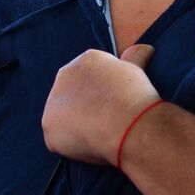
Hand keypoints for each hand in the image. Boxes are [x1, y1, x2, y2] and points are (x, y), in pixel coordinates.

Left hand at [42, 44, 158, 165]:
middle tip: (106, 122)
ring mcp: (52, 103)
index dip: (103, 94)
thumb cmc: (134, 95)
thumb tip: (145, 48)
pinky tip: (90, 146)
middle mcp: (63, 76)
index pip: (90, 77)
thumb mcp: (136, 70)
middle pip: (72, 96)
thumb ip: (134, 57)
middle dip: (86, 108)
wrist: (126, 122)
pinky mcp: (49, 127)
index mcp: (85, 61)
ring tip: (99, 135)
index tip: (115, 104)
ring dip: (77, 127)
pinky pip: (59, 140)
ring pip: (64, 118)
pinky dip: (72, 146)